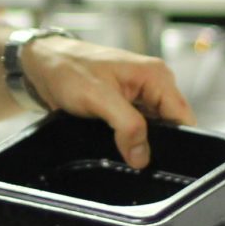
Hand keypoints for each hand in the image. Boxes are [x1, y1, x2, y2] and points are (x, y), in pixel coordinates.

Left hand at [21, 36, 194, 167]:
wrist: (41, 65)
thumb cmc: (68, 68)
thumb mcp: (98, 97)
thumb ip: (126, 125)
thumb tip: (143, 156)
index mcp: (157, 76)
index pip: (183, 117)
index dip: (176, 141)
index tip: (160, 160)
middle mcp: (153, 85)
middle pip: (170, 126)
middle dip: (156, 145)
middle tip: (136, 160)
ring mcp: (139, 97)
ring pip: (153, 131)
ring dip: (140, 144)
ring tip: (123, 153)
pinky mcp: (125, 107)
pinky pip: (136, 130)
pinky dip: (128, 140)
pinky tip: (117, 148)